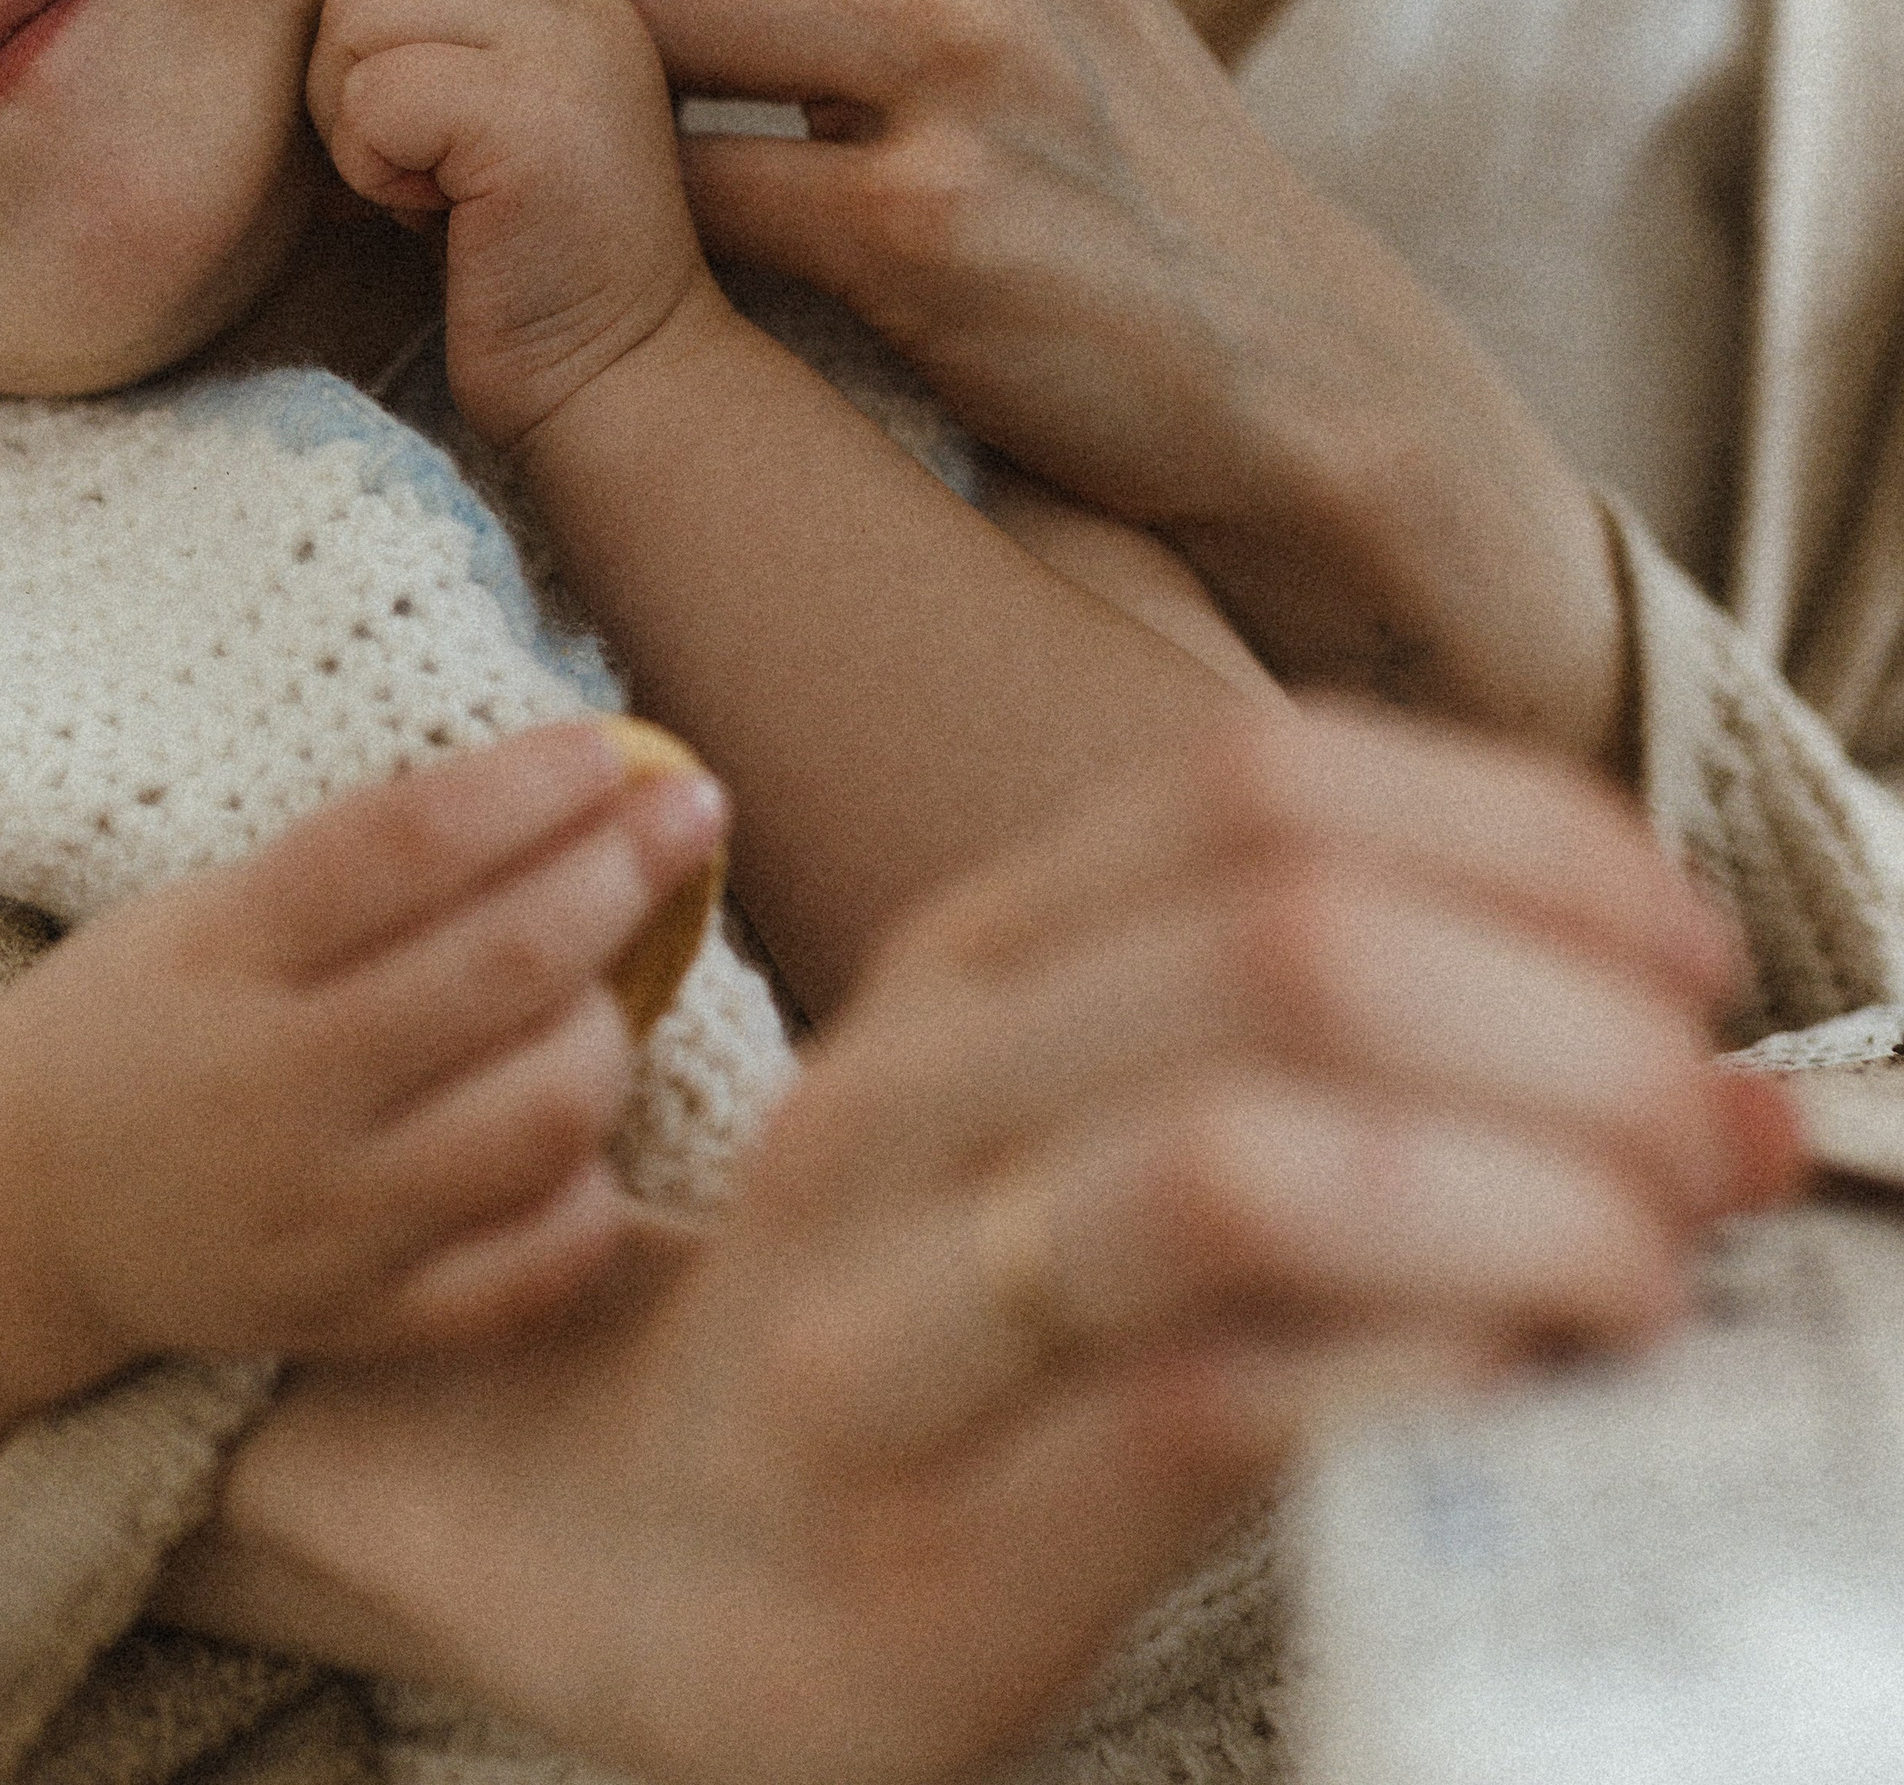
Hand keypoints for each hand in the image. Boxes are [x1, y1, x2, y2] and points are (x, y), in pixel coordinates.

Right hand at [0, 722, 726, 1363]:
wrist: (21, 1207)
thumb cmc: (154, 1014)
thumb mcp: (218, 903)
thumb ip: (375, 857)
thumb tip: (578, 778)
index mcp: (225, 956)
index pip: (409, 844)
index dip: (533, 785)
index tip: (616, 746)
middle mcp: (272, 1092)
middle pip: (502, 969)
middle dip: (624, 874)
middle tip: (689, 816)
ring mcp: (320, 1222)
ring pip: (542, 1118)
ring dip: (611, 1027)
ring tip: (614, 983)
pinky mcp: (356, 1323)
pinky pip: (530, 1269)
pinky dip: (587, 1189)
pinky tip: (581, 1131)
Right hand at [174, 697, 1796, 1784]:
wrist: (640, 1557)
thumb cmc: (926, 1324)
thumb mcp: (1074, 1119)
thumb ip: (1320, 1056)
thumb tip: (1694, 1054)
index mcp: (968, 957)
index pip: (1258, 787)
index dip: (1519, 838)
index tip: (1684, 948)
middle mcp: (909, 1092)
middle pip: (1278, 947)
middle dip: (1564, 1025)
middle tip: (1705, 1132)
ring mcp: (889, 1318)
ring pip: (1237, 1162)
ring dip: (1517, 1198)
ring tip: (1638, 1270)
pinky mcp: (923, 1555)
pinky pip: (1205, 1412)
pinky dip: (1416, 1377)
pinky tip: (1513, 1386)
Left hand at [307, 0, 721, 448]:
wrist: (612, 386)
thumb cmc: (517, 278)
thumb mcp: (465, 129)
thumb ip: (412, 51)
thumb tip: (273, 24)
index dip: (369, 75)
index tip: (427, 163)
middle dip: (349, 95)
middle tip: (424, 186)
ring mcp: (563, 47)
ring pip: (355, 21)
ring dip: (360, 132)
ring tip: (437, 199)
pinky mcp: (533, 114)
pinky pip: (373, 98)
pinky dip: (376, 173)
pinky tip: (444, 223)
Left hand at [311, 0, 1627, 765]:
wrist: (1278, 359)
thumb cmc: (1085, 152)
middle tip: (541, 98)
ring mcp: (958, 44)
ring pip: (631, 42)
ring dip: (588, 123)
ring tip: (613, 191)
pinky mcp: (927, 213)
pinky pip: (680, 193)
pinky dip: (649, 235)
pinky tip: (686, 273)